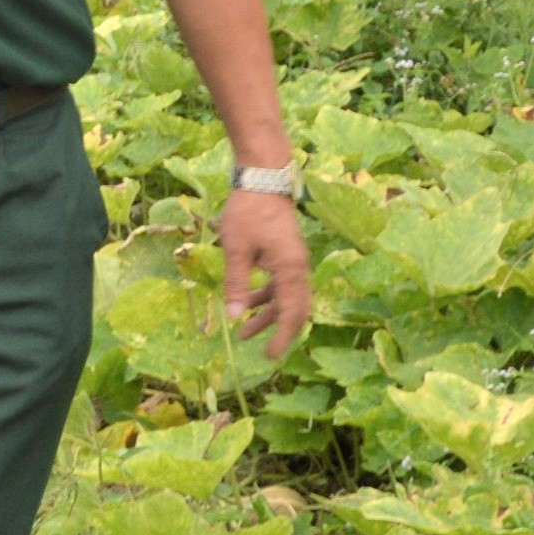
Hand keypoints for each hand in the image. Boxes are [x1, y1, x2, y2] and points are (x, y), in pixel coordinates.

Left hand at [221, 190, 312, 359]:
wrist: (263, 179)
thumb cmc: (248, 212)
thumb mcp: (236, 249)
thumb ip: (237, 283)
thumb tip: (235, 315)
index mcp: (291, 269)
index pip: (293, 312)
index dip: (283, 336)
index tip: (270, 355)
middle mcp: (298, 268)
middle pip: (294, 308)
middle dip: (278, 329)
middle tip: (261, 350)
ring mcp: (293, 261)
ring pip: (286, 297)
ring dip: (267, 314)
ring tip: (245, 331)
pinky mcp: (285, 255)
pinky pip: (280, 283)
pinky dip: (266, 296)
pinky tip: (248, 301)